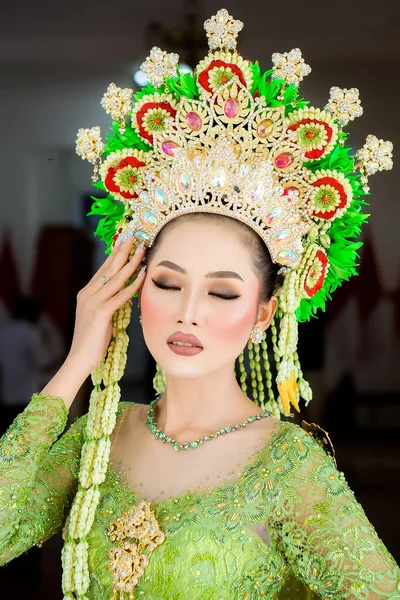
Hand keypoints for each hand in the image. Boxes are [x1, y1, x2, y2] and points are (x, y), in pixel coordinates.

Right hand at [67, 236, 145, 375]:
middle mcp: (88, 294)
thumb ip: (109, 302)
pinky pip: (120, 295)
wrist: (80, 358)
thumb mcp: (101, 316)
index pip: (103, 270)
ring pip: (116, 279)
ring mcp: (93, 302)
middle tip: (133, 237)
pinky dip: (132, 285)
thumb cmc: (93, 340)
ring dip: (131, 263)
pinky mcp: (101, 313)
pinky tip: (142, 276)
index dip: (115, 255)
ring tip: (142, 251)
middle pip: (109, 269)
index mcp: (86, 293)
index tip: (125, 243)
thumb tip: (124, 292)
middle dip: (122, 252)